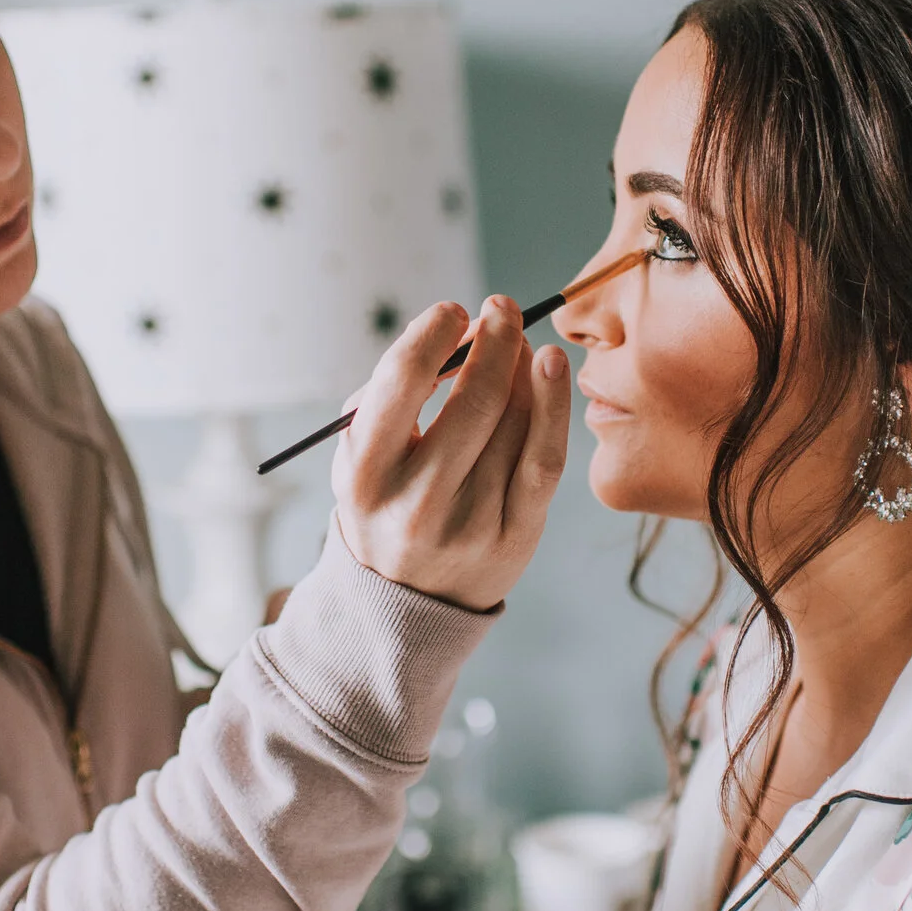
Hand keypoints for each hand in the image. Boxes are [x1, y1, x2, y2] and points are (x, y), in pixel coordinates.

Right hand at [329, 297, 571, 610]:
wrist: (406, 602)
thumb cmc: (384, 502)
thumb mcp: (359, 456)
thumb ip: (391, 395)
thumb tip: (456, 333)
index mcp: (365, 476)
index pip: (402, 384)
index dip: (433, 335)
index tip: (452, 311)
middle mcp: (416, 503)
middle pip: (472, 401)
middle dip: (494, 340)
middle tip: (500, 308)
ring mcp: (470, 524)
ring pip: (512, 424)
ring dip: (521, 366)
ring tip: (518, 343)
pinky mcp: (514, 537)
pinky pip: (543, 460)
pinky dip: (552, 406)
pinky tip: (550, 367)